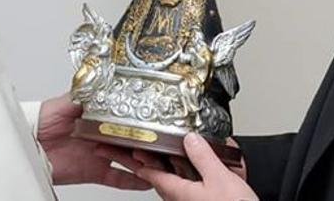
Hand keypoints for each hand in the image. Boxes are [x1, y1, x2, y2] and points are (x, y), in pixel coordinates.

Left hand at [35, 94, 150, 190]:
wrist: (27, 144)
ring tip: (152, 158)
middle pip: (132, 139)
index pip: (125, 118)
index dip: (140, 119)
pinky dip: (132, 181)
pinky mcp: (95, 172)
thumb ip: (87, 94)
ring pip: (129, 159)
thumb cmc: (41, 120)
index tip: (154, 117)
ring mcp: (100, 155)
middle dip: (146, 141)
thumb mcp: (66, 101)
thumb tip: (105, 81)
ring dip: (142, 160)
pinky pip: (117, 178)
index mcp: (98, 117)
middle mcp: (102, 136)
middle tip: (158, 140)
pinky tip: (146, 180)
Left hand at [100, 133, 258, 200]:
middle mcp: (180, 197)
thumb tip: (190, 139)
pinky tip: (187, 164)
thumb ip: (203, 158)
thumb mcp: (219, 179)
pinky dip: (181, 171)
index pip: (147, 172)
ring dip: (161, 165)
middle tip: (123, 149)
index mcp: (178, 192)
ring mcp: (189, 200)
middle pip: (155, 175)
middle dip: (140, 160)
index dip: (131, 159)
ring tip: (152, 150)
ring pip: (170, 179)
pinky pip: (185, 183)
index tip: (114, 150)